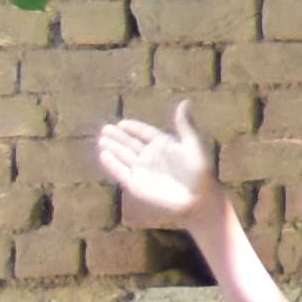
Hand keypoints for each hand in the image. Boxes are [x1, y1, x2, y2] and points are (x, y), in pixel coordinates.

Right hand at [85, 110, 214, 225]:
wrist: (197, 199)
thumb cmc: (199, 172)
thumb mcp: (191, 145)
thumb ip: (184, 125)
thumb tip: (185, 102)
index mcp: (165, 146)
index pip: (146, 134)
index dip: (134, 128)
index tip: (122, 123)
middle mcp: (153, 157)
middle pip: (131, 144)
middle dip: (119, 137)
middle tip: (105, 129)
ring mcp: (144, 171)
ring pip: (124, 156)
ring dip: (113, 148)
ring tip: (102, 139)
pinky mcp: (137, 185)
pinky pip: (121, 172)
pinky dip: (112, 164)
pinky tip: (104, 155)